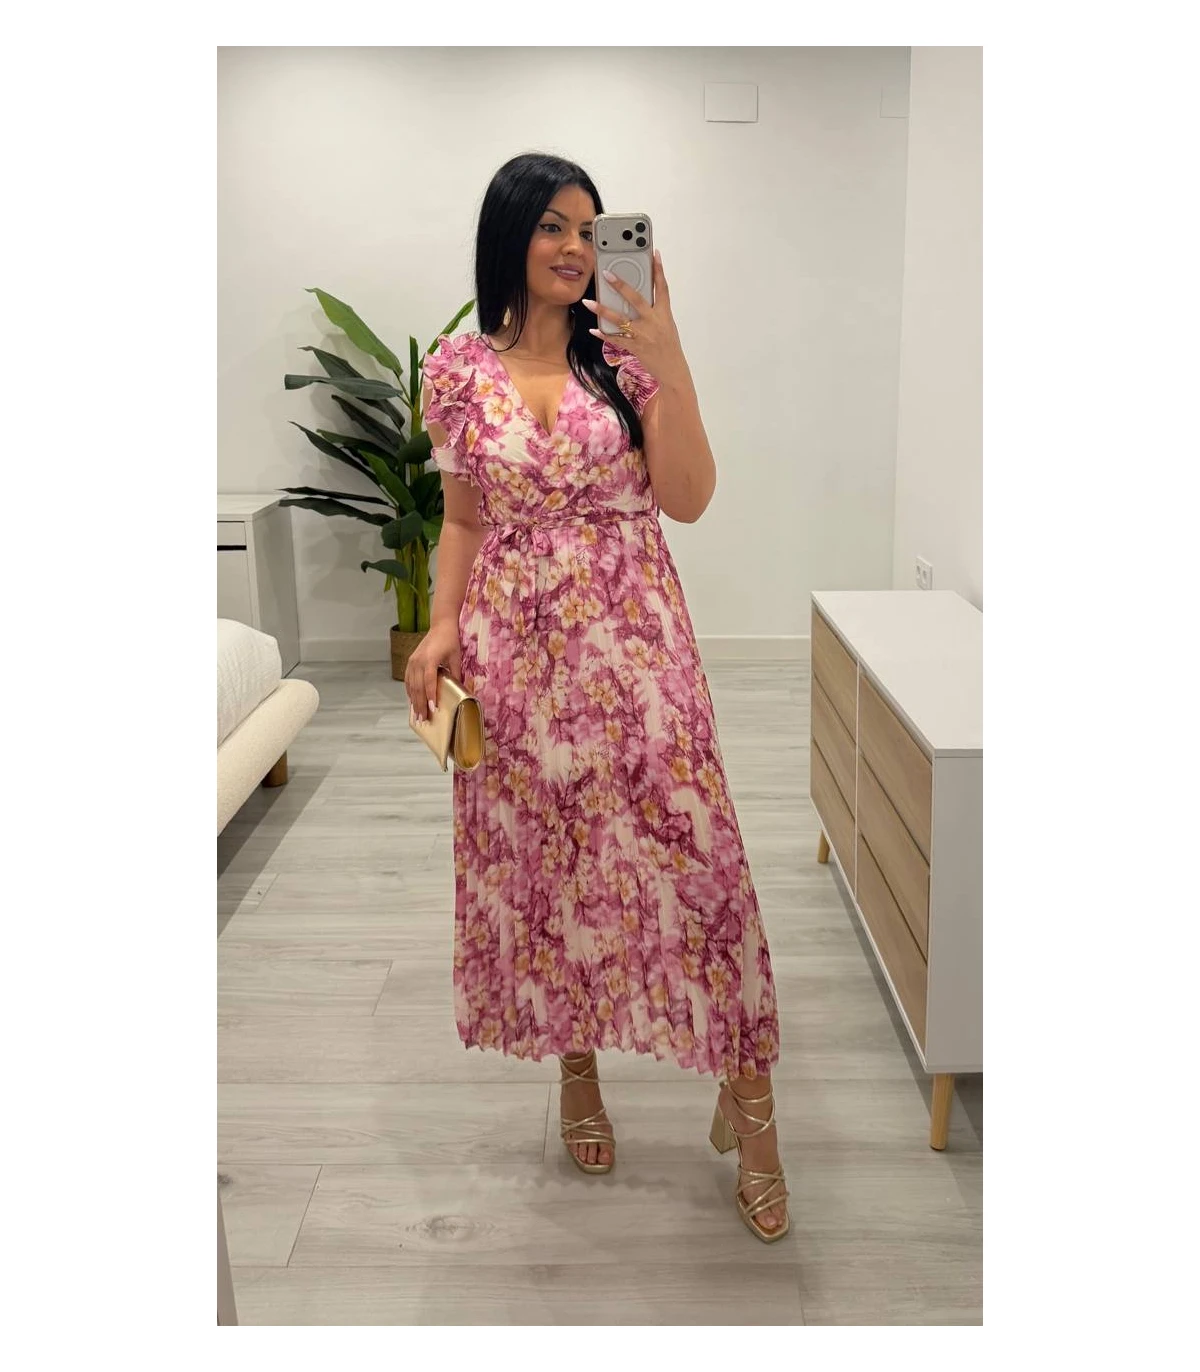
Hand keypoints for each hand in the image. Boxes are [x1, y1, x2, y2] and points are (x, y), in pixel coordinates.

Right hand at [405, 621, 461, 721]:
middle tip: (423, 719)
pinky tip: (413, 701)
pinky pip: (408, 680)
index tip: (432, 708)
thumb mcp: (456, 657)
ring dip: (414, 701)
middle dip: (420, 704)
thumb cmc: (450, 641)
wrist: (440, 626)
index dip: (430, 695)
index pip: (429, 681)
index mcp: (429, 659)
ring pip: (411, 685)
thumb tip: (459, 691)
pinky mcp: (410, 661)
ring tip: (417, 715)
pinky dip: (410, 691)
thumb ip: (456, 674)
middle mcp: (418, 661)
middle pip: (418, 687)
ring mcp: (412, 661)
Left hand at [582, 250, 687, 385]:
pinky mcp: (635, 347)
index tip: (654, 254)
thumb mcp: (667, 325)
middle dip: (620, 285)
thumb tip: (639, 299)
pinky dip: (604, 334)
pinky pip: (616, 339)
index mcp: (664, 313)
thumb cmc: (669, 346)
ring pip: (620, 319)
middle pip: (636, 299)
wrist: (672, 370)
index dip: (658, 270)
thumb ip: (655, 311)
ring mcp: (643, 334)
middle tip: (606, 273)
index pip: (662, 288)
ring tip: (588, 302)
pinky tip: (594, 329)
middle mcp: (653, 321)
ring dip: (602, 310)